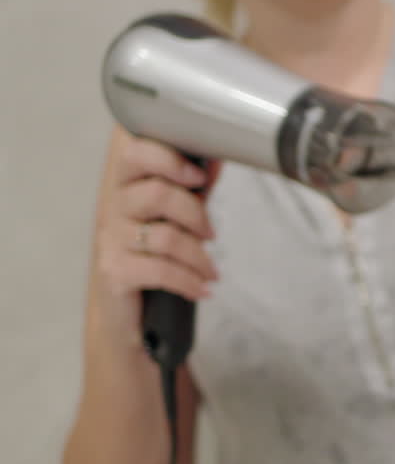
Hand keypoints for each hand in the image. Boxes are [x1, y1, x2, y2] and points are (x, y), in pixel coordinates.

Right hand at [91, 131, 221, 339]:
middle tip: (210, 235)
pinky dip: (190, 281)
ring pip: (165, 236)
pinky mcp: (115, 272)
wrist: (130, 309)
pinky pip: (161, 271)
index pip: (135, 154)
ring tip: (210, 271)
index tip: (199, 177)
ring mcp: (111, 240)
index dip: (169, 160)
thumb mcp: (177, 217)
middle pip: (158, 194)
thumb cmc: (155, 253)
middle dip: (196, 215)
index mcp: (126, 186)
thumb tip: (215, 160)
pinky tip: (203, 289)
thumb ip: (194, 189)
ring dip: (199, 257)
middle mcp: (113, 208)